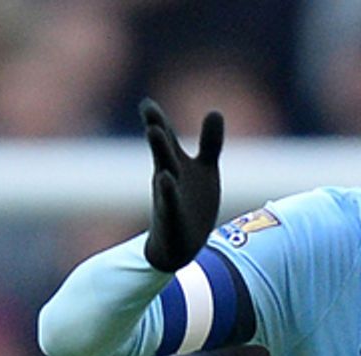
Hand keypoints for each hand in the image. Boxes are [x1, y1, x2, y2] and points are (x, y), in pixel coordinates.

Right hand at [139, 97, 223, 271]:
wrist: (181, 247)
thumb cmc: (190, 204)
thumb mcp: (204, 170)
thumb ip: (209, 142)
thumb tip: (214, 111)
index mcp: (176, 164)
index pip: (167, 138)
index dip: (158, 121)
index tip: (146, 103)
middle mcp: (169, 177)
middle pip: (163, 150)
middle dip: (157, 129)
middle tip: (148, 110)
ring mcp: (169, 197)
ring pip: (165, 172)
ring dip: (160, 151)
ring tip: (155, 132)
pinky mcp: (173, 218)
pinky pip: (170, 202)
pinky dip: (168, 190)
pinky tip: (165, 177)